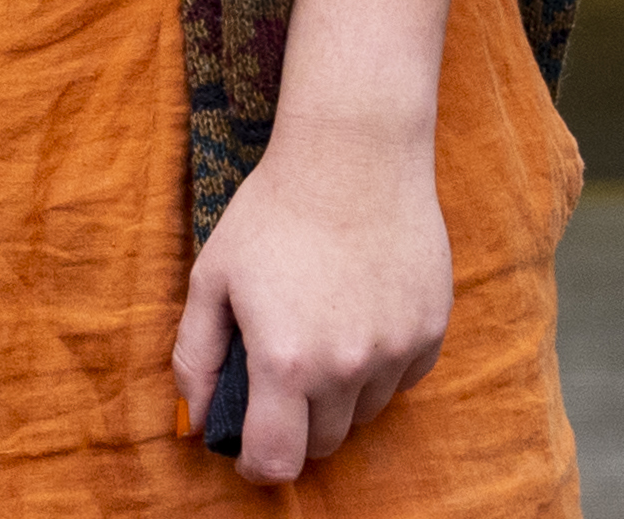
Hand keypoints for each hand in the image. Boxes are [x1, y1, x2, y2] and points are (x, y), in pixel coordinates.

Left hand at [174, 123, 456, 486]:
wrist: (354, 157)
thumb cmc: (273, 213)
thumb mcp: (212, 278)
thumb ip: (196, 355)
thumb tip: (193, 417)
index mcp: (286, 361)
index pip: (277, 460)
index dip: (255, 464)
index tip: (246, 447)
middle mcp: (347, 368)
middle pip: (322, 443)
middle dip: (293, 425)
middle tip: (277, 375)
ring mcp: (395, 353)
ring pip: (362, 412)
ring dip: (337, 395)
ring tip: (317, 329)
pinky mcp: (430, 333)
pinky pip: (399, 380)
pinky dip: (376, 367)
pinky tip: (356, 314)